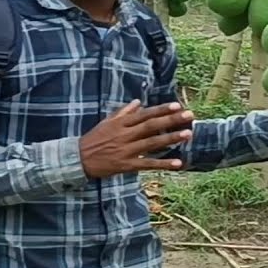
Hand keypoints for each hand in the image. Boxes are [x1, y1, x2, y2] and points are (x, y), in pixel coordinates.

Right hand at [79, 100, 193, 178]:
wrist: (79, 159)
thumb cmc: (94, 139)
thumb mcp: (107, 122)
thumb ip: (124, 112)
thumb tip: (138, 102)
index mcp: (121, 123)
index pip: (145, 114)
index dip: (161, 110)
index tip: (177, 105)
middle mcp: (125, 135)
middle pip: (152, 126)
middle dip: (171, 120)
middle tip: (189, 115)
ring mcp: (127, 150)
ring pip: (152, 143)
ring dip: (171, 138)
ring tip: (187, 134)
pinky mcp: (127, 165)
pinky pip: (148, 164)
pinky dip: (163, 164)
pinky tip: (178, 163)